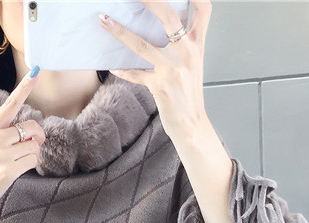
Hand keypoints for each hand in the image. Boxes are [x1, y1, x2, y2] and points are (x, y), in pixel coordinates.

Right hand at [0, 68, 46, 219]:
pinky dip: (31, 165)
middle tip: (32, 146)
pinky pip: (32, 161)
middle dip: (37, 137)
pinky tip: (18, 170)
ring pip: (34, 146)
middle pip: (31, 127)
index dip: (25, 88)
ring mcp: (2, 154)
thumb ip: (4, 136)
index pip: (11, 104)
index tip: (36, 71)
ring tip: (18, 162)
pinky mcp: (8, 170)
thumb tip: (29, 134)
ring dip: (32, 154)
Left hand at [97, 0, 211, 141]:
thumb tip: (163, 29)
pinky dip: (123, 70)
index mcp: (197, 46)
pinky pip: (136, 74)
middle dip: (150, 0)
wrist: (192, 125)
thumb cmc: (189, 96)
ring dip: (120, 31)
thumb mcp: (192, 65)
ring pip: (142, 44)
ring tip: (105, 20)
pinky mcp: (159, 85)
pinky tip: (113, 65)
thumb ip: (181, 46)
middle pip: (169, 17)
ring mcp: (172, 69)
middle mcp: (187, 54)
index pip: (203, 10)